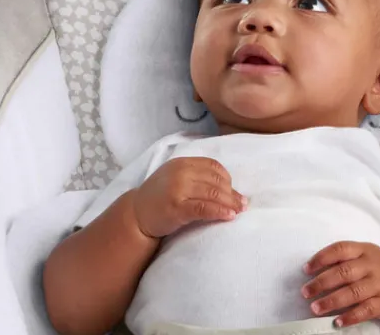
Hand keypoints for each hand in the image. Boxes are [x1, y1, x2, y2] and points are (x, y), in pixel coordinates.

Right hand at [131, 157, 246, 238]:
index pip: (213, 167)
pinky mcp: (177, 207)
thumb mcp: (176, 178)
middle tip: (243, 204)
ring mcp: (178, 189)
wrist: (136, 214)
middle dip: (232, 193)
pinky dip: (219, 212)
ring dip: (230, 203)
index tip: (234, 191)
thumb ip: (196, 177)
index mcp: (183, 162)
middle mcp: (181, 172)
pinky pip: (204, 208)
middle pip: (216, 181)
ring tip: (239, 211)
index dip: (227, 179)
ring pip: (212, 194)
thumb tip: (227, 188)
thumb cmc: (159, 197)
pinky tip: (229, 216)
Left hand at [302, 242, 379, 327]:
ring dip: (332, 301)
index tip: (306, 269)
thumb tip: (316, 269)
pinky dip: (351, 316)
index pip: (340, 249)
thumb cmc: (379, 268)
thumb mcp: (366, 255)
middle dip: (322, 282)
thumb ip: (345, 258)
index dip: (321, 258)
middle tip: (305, 292)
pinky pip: (366, 310)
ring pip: (353, 292)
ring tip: (315, 308)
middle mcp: (372, 265)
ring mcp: (379, 284)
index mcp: (364, 249)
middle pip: (344, 272)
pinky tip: (337, 321)